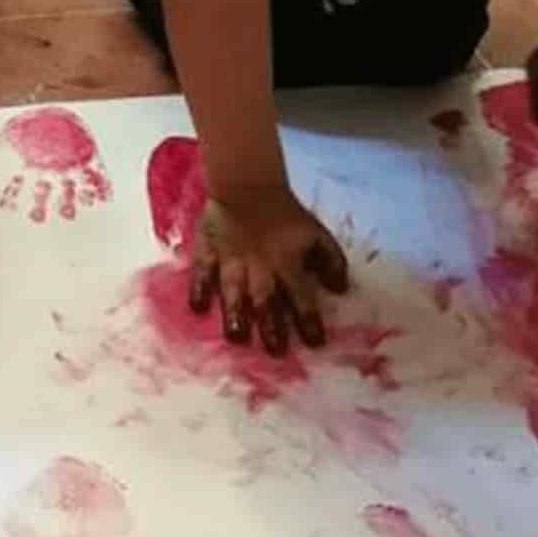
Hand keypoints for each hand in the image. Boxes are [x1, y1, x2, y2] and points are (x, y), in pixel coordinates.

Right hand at [189, 185, 349, 354]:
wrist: (247, 185)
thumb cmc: (285, 215)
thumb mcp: (317, 234)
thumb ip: (332, 262)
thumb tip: (340, 290)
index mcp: (288, 264)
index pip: (301, 296)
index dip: (309, 319)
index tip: (315, 342)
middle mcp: (260, 267)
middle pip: (266, 300)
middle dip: (272, 326)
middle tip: (274, 351)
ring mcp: (231, 260)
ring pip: (234, 290)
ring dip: (236, 312)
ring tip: (236, 336)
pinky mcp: (208, 251)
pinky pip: (202, 272)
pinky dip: (200, 288)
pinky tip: (197, 307)